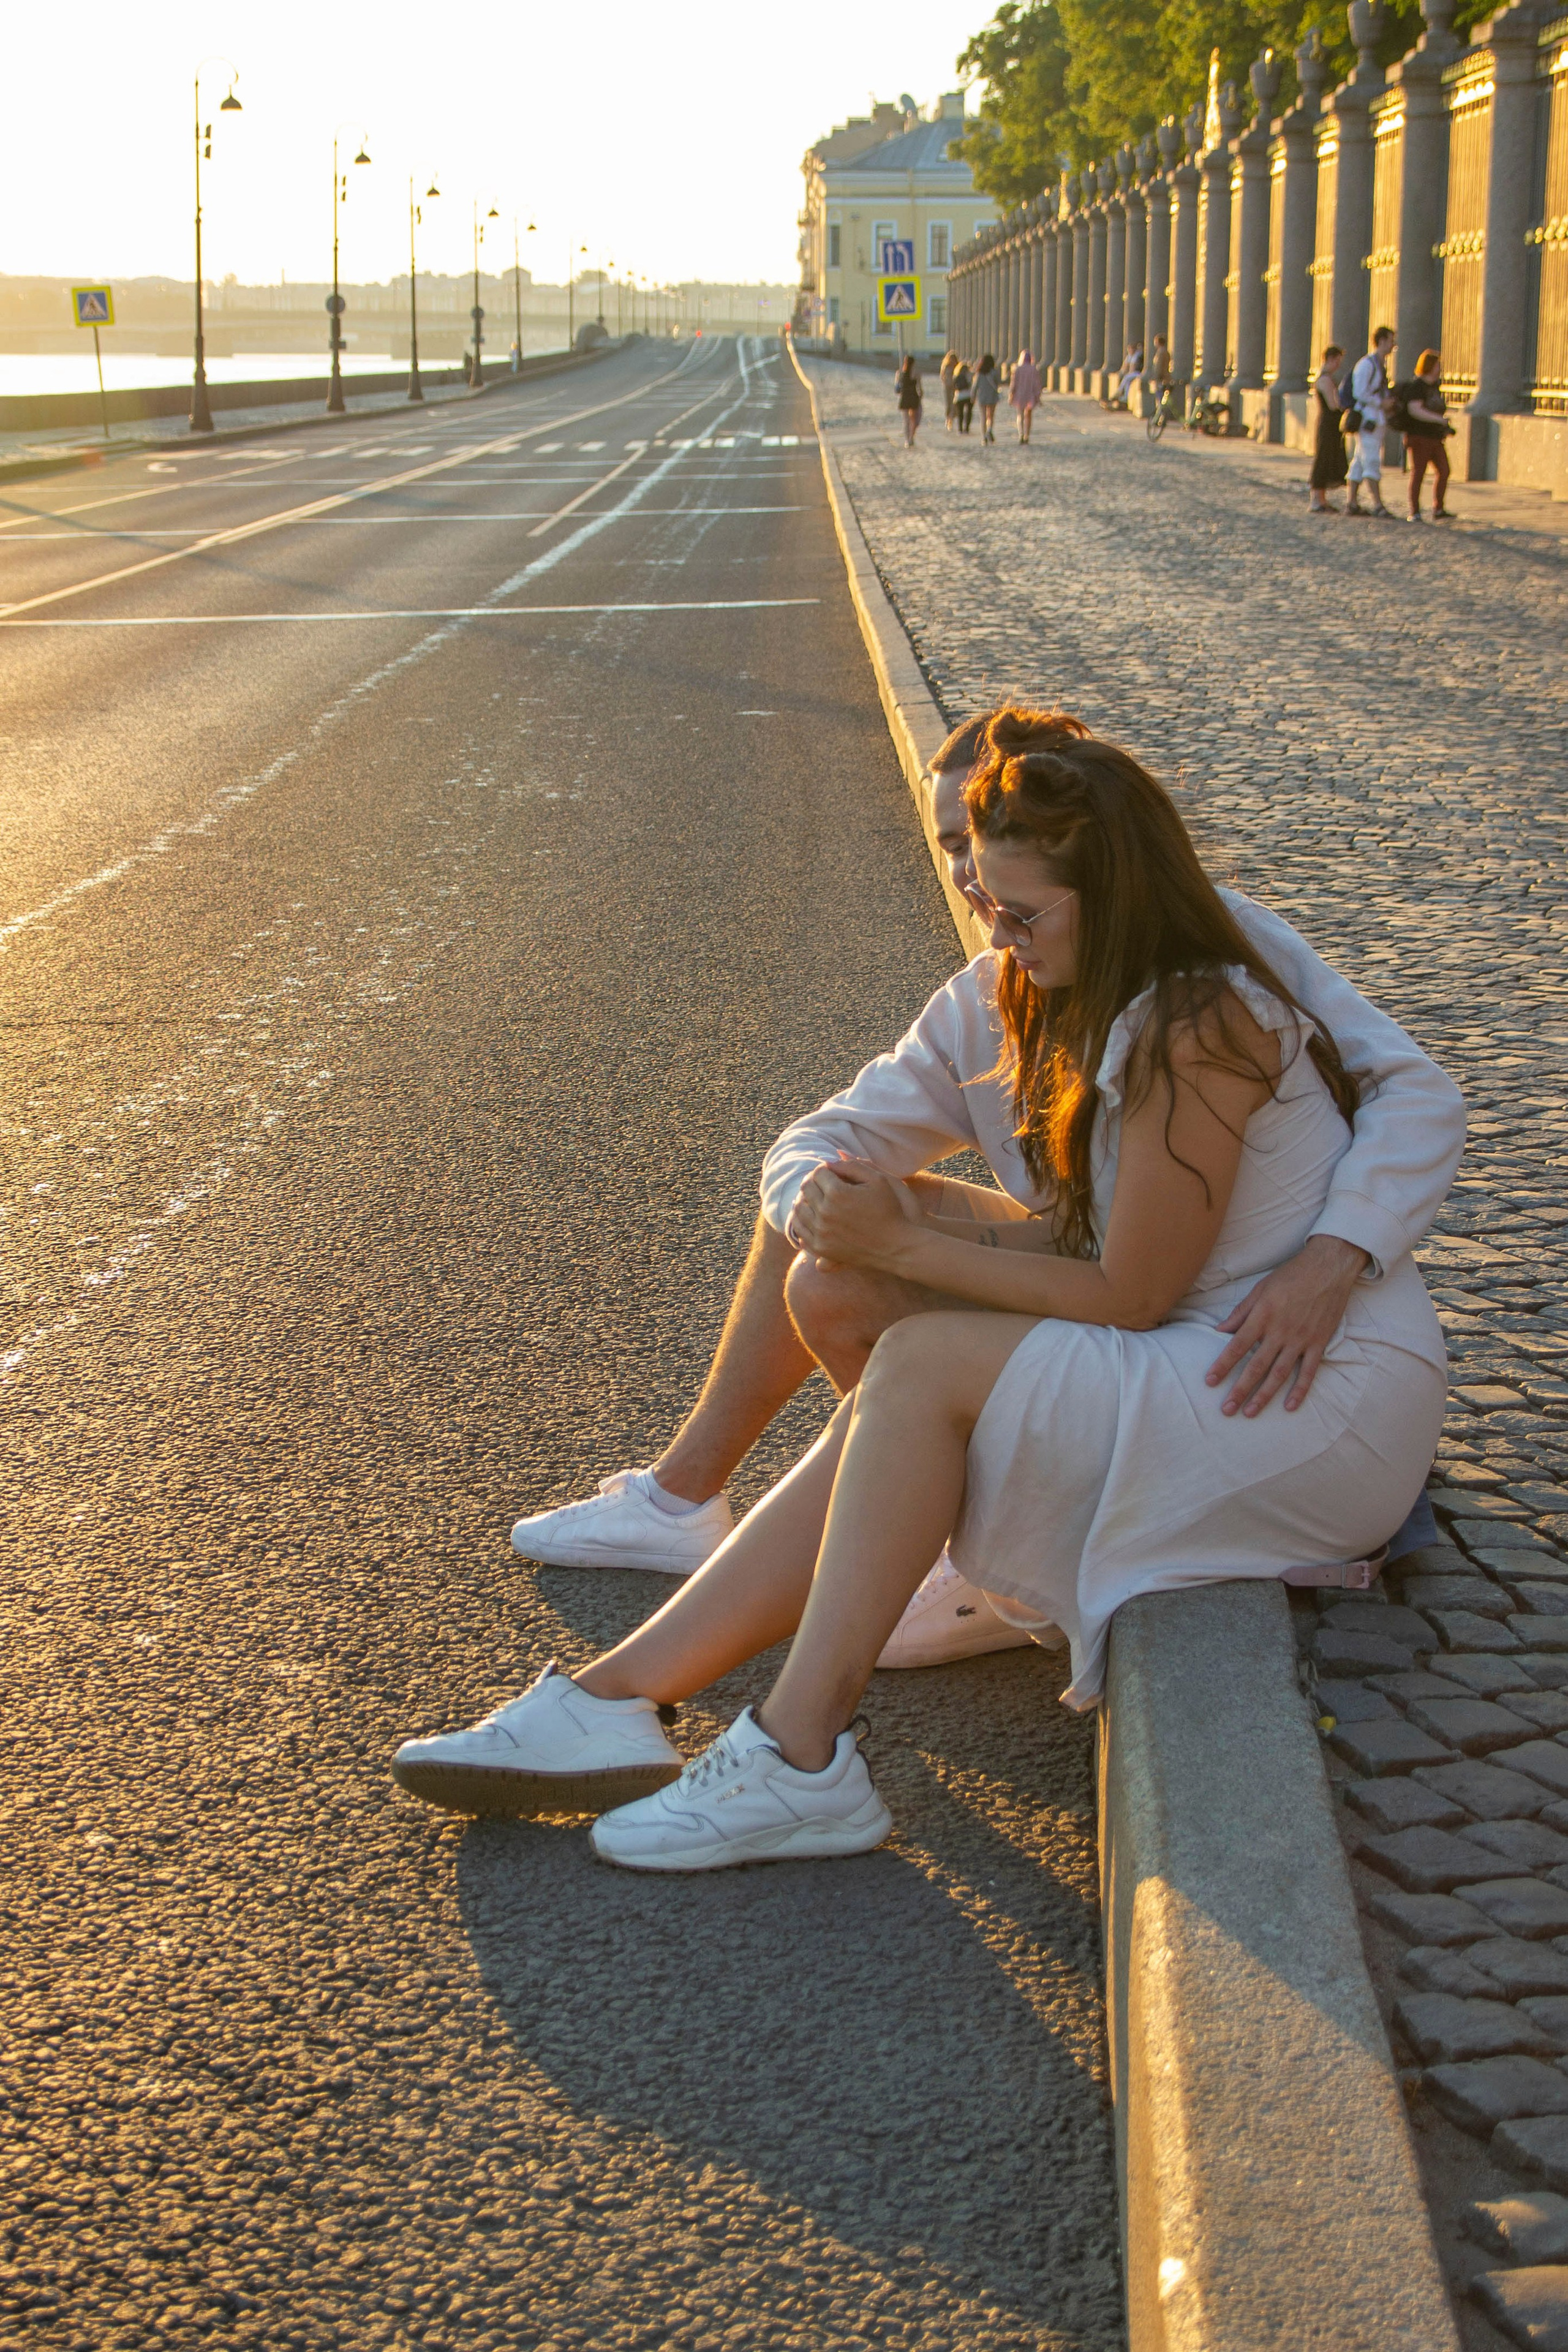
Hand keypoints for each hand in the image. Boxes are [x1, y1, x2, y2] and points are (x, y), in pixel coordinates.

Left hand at [791, 1158, 919, 1271]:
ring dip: (805, 1200)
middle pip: (806, 1189)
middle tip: (821, 1184)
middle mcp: (825, 1212)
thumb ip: (852, 1165)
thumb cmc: (889, 1210)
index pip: (818, 1173)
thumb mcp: (878, 1180)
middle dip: (813, 1183)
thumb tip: (828, 1162)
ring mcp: (821, 1232)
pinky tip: (812, 1216)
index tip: (830, 1173)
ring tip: (815, 1198)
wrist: (894, 1248)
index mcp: (838, 1193)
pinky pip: (800, 1230)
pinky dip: (802, 1220)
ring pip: (799, 1208)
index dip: (824, 1170)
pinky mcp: (820, 1247)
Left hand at [1205, 1235, 1369, 1416]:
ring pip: (1280, 1374)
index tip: (1210, 1381)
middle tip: (1227, 1409)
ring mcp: (1301, 1339)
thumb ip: (1240, 1313)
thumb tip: (1219, 1331)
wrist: (1328, 1267)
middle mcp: (1280, 1331)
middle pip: (1256, 1366)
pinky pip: (1309, 1371)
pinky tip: (1290, 1406)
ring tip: (1250, 1413)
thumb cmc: (1291, 1276)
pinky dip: (1300, 1390)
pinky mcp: (1319, 1343)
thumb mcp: (1260, 1289)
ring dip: (1264, 1395)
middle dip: (1240, 1390)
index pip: (1237, 1346)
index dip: (1222, 1365)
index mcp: (1262, 1316)